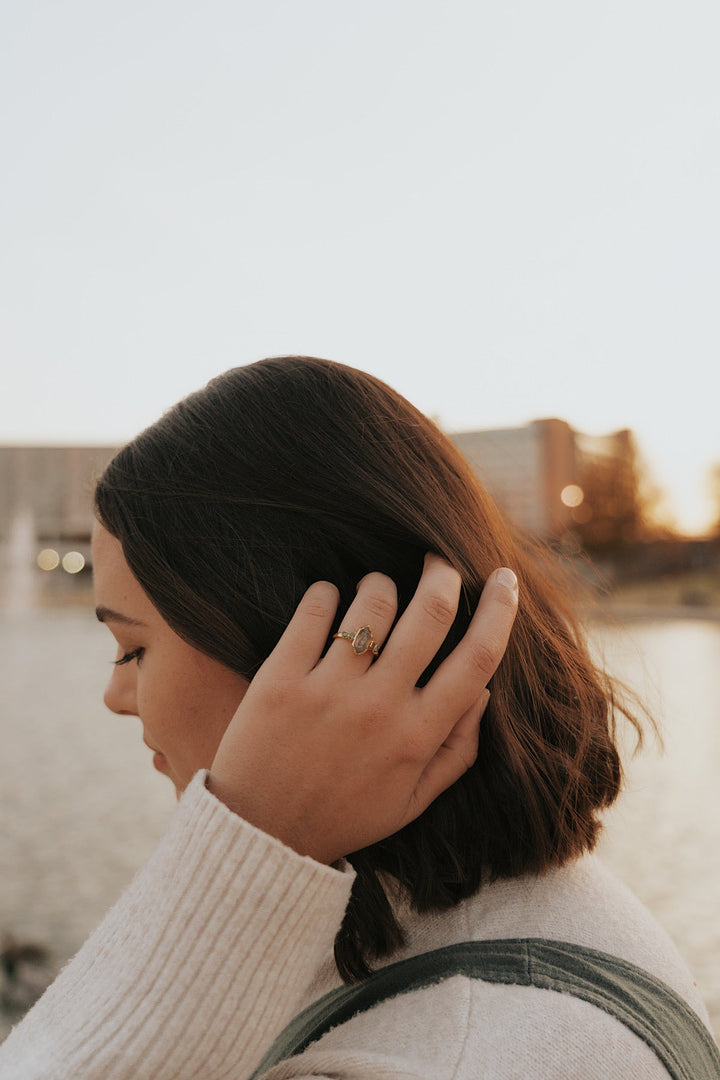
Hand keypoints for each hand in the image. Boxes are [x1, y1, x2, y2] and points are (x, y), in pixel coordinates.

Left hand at [207, 555, 517, 863]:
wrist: (260, 835)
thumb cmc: (343, 814)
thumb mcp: (412, 799)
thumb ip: (456, 749)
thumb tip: (482, 691)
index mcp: (418, 736)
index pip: (477, 658)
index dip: (501, 610)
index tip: (505, 579)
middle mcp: (380, 708)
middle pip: (430, 613)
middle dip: (442, 572)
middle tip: (436, 561)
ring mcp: (329, 690)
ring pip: (373, 601)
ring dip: (382, 582)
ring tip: (377, 589)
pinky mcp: (281, 678)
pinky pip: (315, 610)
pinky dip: (326, 593)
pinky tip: (328, 601)